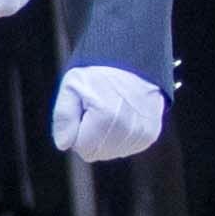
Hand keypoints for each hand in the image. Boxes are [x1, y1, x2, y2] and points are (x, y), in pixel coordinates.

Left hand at [47, 65, 164, 161]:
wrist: (134, 62)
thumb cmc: (99, 74)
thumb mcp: (71, 87)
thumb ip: (63, 117)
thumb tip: (64, 144)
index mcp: (106, 117)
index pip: (81, 147)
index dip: (77, 131)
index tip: (84, 110)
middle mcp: (127, 129)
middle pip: (96, 153)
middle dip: (91, 135)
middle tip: (96, 110)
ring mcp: (141, 134)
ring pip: (111, 152)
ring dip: (106, 137)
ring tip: (110, 111)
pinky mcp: (150, 135)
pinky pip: (126, 148)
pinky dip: (120, 137)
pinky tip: (121, 117)